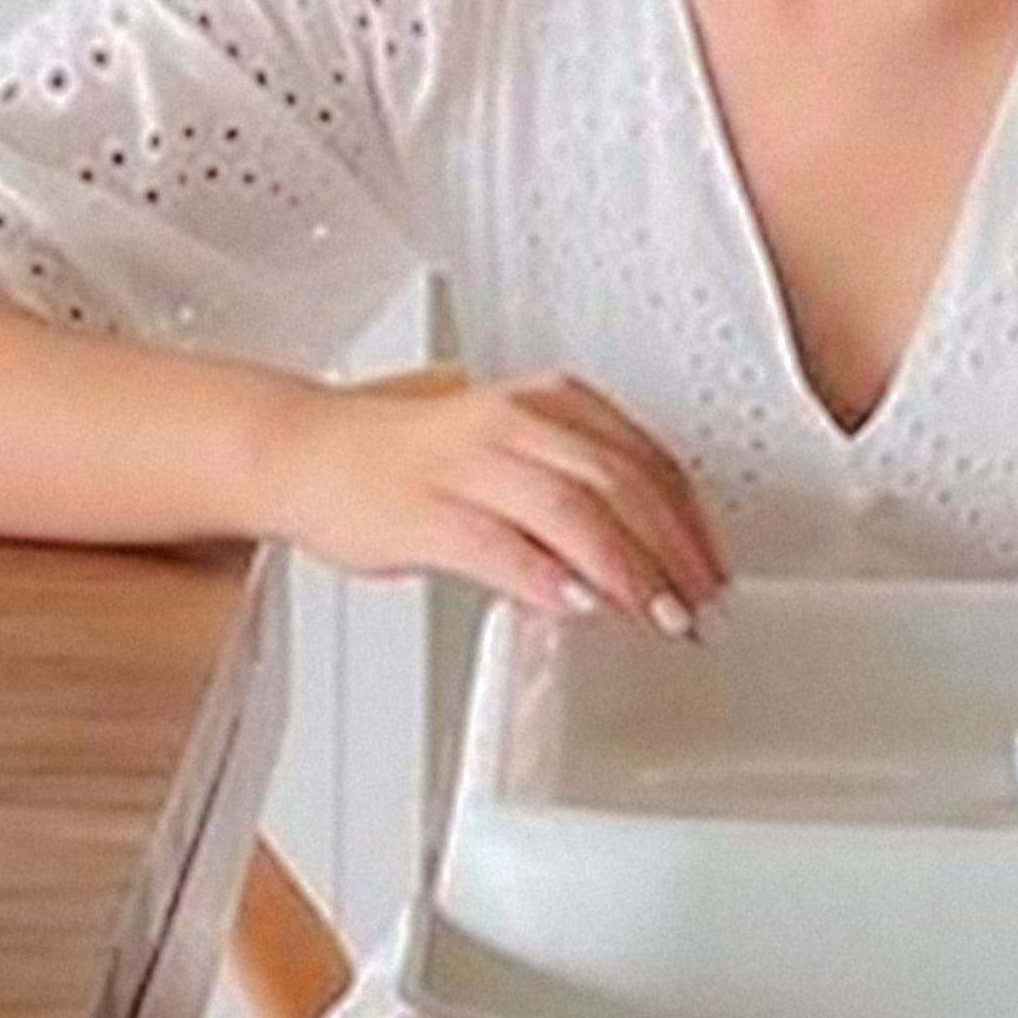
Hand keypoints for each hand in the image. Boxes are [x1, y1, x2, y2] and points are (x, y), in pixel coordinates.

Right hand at [243, 371, 727, 632]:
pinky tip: (575, 606)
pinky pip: (498, 545)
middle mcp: (513, 424)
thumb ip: (576, 489)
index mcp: (545, 402)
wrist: (303, 451)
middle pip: (620, 483)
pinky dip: (545, 577)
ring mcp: (467, 465)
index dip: (690, 518)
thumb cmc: (402, 460)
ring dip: (626, 569)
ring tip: (656, 615)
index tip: (714, 568)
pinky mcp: (425, 513)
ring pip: (572, 510)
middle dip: (671, 550)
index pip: (645, 457)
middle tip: (697, 605)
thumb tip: (644, 551)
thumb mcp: (509, 449)